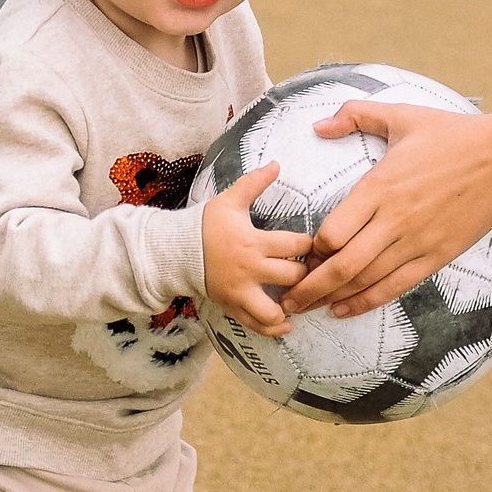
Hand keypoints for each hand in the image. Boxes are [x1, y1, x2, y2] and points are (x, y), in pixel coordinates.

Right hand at [200, 162, 314, 337]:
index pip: (297, 245)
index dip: (312, 245)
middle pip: (294, 277)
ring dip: (293, 306)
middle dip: (308, 273)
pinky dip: (275, 328)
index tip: (316, 244)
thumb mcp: (229, 200)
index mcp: (253, 242)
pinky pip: (257, 325)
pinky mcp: (232, 306)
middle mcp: (250, 270)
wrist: (175, 251)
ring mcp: (240, 292)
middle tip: (314, 270)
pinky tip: (287, 323)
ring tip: (301, 298)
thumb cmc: (205, 224)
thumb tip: (276, 163)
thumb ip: (254, 182)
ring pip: (276, 310)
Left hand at [282, 101, 491, 318]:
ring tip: (307, 309)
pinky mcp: (437, 256)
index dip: (309, 249)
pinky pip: (395, 287)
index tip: (295, 255)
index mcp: (379, 187)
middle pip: (341, 265)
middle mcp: (393, 220)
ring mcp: (416, 242)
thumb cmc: (453, 135)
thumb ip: (355, 116)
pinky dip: (367, 302)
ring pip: (365, 281)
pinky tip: (346, 310)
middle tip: (287, 300)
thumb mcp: (401, 116)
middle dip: (309, 287)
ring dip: (332, 298)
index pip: (331, 231)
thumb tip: (318, 125)